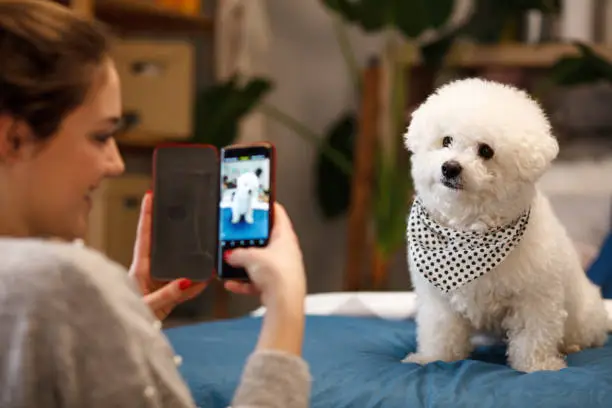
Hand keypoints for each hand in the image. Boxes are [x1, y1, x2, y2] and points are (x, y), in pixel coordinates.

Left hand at [129, 191, 206, 319]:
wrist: (124, 341)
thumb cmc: (123, 320)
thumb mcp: (147, 306)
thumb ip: (167, 295)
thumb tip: (186, 280)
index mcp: (138, 270)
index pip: (144, 238)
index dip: (147, 217)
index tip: (150, 196)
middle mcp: (149, 273)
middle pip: (164, 247)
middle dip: (173, 231)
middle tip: (183, 212)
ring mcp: (160, 284)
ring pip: (179, 266)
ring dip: (191, 261)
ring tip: (205, 252)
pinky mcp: (168, 296)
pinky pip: (186, 286)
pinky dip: (196, 284)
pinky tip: (206, 280)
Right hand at [224, 202, 306, 355]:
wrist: (284, 303)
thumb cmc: (278, 275)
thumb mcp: (251, 257)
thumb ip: (237, 253)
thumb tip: (230, 254)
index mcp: (285, 237)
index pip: (278, 214)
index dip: (268, 206)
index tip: (259, 201)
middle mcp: (285, 252)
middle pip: (266, 239)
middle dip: (250, 238)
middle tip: (237, 234)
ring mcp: (281, 269)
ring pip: (260, 261)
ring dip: (245, 262)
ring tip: (231, 260)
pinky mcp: (275, 285)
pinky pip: (256, 280)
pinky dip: (244, 282)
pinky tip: (231, 283)